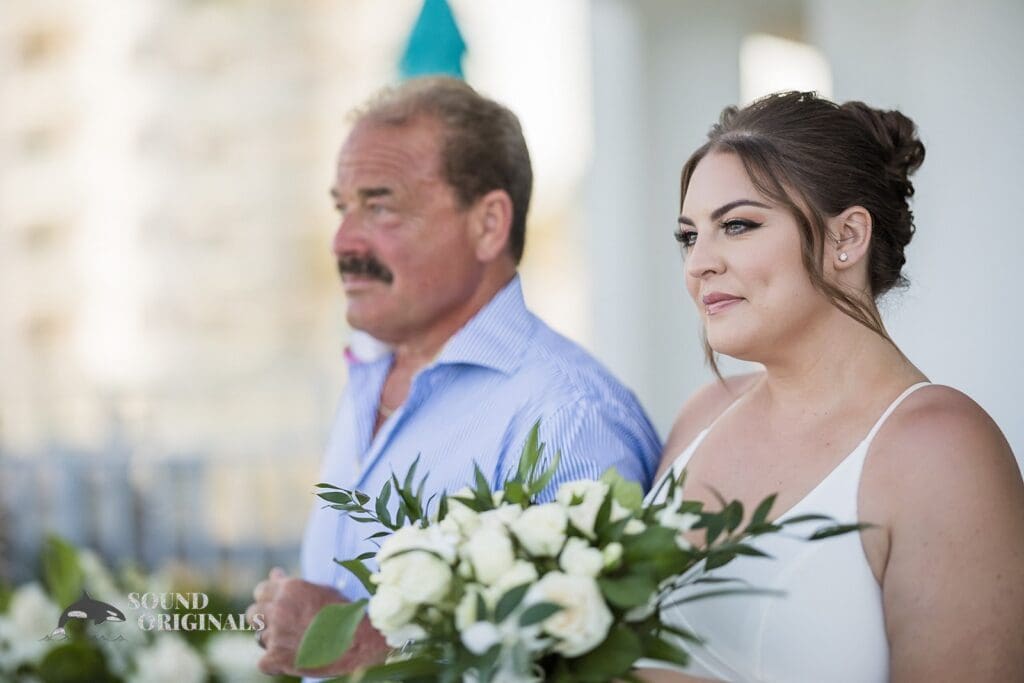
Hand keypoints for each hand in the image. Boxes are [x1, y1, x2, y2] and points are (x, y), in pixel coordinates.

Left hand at [246, 567, 388, 676]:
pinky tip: (290, 659)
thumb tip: (275, 573)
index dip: (268, 599)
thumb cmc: (343, 614)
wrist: (359, 641)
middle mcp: (279, 608)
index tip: (277, 606)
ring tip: (295, 642)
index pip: (261, 590)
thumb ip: (294, 584)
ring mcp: (276, 633)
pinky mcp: (276, 657)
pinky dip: (274, 664)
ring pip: (259, 637)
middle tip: (281, 625)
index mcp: (289, 588)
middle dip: (264, 618)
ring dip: (273, 641)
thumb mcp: (321, 590)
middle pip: (253, 613)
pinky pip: (263, 662)